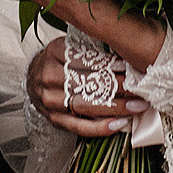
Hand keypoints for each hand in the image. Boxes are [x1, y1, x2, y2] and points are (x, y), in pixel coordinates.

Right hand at [25, 38, 145, 139]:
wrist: (32, 78)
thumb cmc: (58, 61)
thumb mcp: (69, 45)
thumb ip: (91, 47)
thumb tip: (126, 51)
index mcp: (55, 52)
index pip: (85, 58)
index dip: (109, 63)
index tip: (129, 65)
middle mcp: (50, 76)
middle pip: (88, 82)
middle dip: (119, 86)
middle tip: (141, 87)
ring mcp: (51, 100)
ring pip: (86, 105)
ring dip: (116, 107)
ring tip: (137, 106)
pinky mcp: (54, 119)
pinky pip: (79, 126)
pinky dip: (100, 127)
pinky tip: (119, 124)